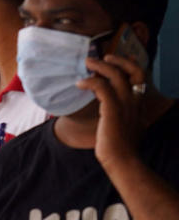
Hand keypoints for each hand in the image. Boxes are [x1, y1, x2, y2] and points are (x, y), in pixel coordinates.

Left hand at [78, 54, 144, 169]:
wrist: (122, 162)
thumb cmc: (119, 146)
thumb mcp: (125, 125)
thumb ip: (122, 112)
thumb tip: (110, 103)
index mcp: (138, 105)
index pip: (141, 77)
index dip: (130, 64)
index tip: (117, 58)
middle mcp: (135, 102)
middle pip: (134, 71)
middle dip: (118, 60)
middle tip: (103, 57)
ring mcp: (125, 106)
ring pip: (116, 75)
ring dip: (100, 66)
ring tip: (87, 63)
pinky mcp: (112, 110)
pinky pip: (101, 87)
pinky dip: (90, 81)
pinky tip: (80, 84)